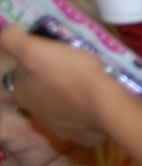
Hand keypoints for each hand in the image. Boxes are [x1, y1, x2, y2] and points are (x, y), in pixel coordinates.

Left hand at [0, 25, 118, 148]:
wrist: (108, 107)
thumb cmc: (72, 75)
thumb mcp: (36, 50)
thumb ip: (13, 40)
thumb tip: (7, 31)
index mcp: (21, 93)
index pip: (21, 72)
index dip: (35, 59)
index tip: (54, 52)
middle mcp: (35, 112)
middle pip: (39, 89)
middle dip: (52, 78)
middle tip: (73, 64)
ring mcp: (59, 126)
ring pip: (59, 104)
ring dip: (68, 94)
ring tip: (88, 80)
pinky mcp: (81, 134)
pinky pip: (79, 118)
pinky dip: (84, 109)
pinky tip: (96, 100)